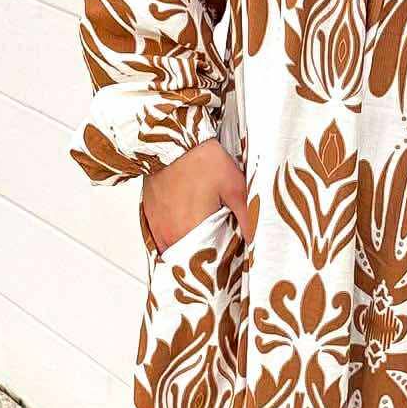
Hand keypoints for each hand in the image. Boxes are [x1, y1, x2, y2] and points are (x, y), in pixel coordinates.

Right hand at [141, 139, 250, 254]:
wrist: (172, 141)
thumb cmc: (202, 160)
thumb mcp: (234, 187)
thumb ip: (247, 217)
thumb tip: (256, 240)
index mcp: (192, 231)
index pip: (206, 265)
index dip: (218, 266)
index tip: (228, 263)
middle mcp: (170, 235)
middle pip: (189, 261)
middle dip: (204, 260)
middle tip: (219, 251)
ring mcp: (158, 227)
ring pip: (175, 251)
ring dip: (189, 251)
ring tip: (205, 243)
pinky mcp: (150, 217)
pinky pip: (163, 240)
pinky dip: (175, 240)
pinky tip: (188, 231)